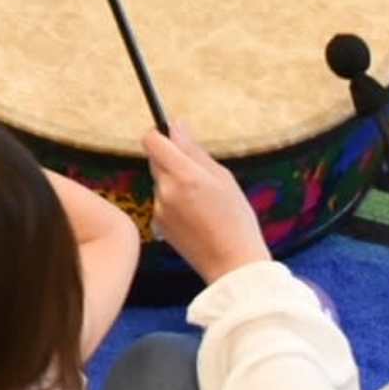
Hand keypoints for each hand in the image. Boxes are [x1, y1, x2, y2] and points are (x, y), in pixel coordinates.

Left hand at [142, 124, 272, 283]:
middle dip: (171, 160)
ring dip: (173, 183)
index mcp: (184, 175)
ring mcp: (159, 208)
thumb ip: (194, 151)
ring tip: (201, 202)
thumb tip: (175, 125)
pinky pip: (161, 201)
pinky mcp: (157, 224)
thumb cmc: (236, 219)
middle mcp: (166, 190)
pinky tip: (195, 217)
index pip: (152, 140)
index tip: (173, 138)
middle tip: (198, 175)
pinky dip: (173, 202)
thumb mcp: (223, 178)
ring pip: (159, 181)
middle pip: (155, 159)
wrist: (233, 264)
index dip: (160, 135)